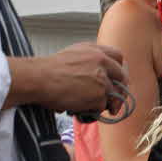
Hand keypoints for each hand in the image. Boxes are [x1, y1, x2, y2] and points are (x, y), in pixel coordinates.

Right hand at [6, 43, 126, 112]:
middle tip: (113, 104)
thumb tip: (99, 76)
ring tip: (87, 107)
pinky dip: (92, 111)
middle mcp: (102, 61)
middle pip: (122, 77)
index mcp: (94, 50)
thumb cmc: (48, 70)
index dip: (119, 70)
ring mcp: (102, 78)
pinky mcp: (99, 94)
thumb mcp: (73, 55)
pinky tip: (79, 109)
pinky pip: (101, 107)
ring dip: (102, 103)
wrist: (39, 78)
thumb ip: (89, 61)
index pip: (118, 57)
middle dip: (119, 91)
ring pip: (112, 94)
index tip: (116, 81)